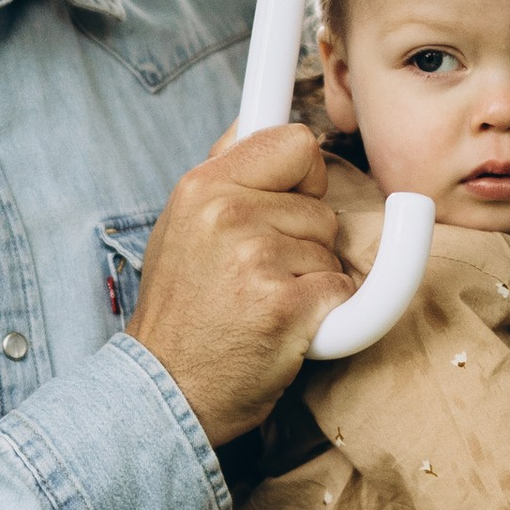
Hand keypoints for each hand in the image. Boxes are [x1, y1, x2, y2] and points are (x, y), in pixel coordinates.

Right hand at [131, 124, 348, 443]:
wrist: (165, 391)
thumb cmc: (183, 314)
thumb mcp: (182, 227)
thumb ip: (223, 173)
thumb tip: (257, 117)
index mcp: (202, 187)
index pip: (295, 142)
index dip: (305, 175)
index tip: (300, 193)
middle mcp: (227, 214)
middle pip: (322, 205)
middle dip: (306, 242)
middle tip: (259, 277)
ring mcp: (256, 258)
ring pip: (332, 250)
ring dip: (313, 281)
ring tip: (262, 305)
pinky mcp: (286, 305)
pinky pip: (345, 291)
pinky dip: (326, 316)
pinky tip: (285, 330)